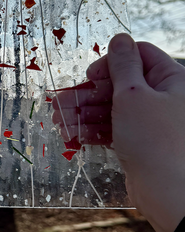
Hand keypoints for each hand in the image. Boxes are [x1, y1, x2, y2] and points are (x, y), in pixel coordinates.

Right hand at [52, 34, 184, 231]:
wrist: (169, 192)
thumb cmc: (155, 140)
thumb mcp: (133, 94)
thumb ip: (123, 64)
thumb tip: (120, 38)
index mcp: (173, 79)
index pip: (140, 55)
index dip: (112, 62)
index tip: (91, 76)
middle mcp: (165, 98)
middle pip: (121, 83)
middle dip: (89, 92)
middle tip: (62, 102)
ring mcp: (152, 123)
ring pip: (113, 108)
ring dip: (85, 112)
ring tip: (58, 120)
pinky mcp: (141, 144)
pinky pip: (114, 129)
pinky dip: (94, 130)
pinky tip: (72, 135)